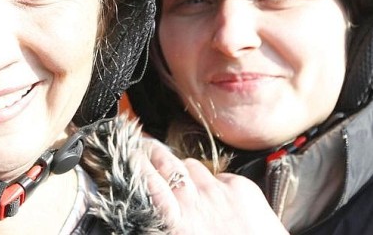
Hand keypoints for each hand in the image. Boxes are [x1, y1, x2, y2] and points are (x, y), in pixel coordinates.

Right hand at [141, 140, 288, 234]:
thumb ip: (165, 225)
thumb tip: (155, 213)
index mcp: (176, 220)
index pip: (148, 179)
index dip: (136, 161)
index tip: (129, 153)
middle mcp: (196, 200)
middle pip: (167, 162)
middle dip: (154, 151)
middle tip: (146, 147)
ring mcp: (220, 189)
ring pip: (193, 166)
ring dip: (186, 171)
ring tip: (185, 180)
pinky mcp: (243, 187)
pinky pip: (221, 175)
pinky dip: (216, 183)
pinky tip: (218, 198)